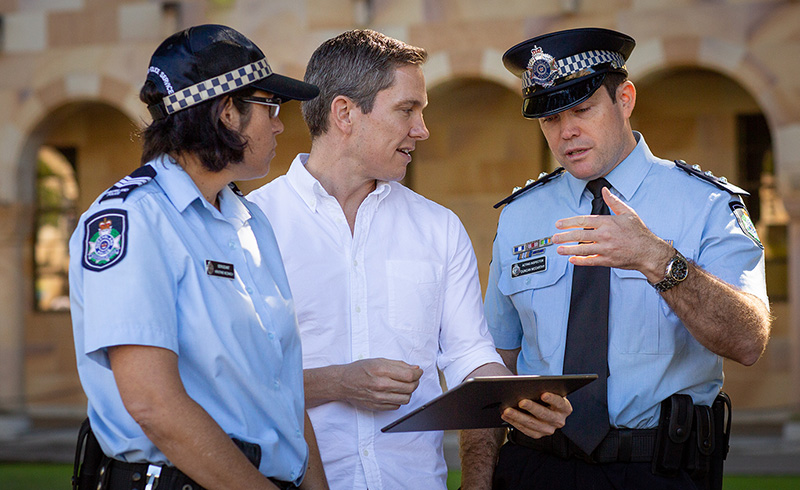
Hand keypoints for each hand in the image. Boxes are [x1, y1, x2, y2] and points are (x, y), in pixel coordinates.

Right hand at [340, 358, 422, 410]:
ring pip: (406, 399)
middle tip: (412, 378)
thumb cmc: (359, 370)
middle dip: (415, 382)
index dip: (418, 374)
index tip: (418, 372)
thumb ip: (398, 364)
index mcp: (381, 370)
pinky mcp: (377, 406)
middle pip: (410, 387)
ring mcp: (379, 397)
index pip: (409, 375)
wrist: (343, 383)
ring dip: (408, 392)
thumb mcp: (378, 361)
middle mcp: (380, 385)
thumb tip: (415, 368)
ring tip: (403, 386)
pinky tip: (394, 393)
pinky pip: (397, 406)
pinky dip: (399, 400)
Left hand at [500, 392, 571, 438]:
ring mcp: (549, 429)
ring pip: (533, 424)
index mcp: (565, 408)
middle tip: (521, 402)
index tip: (543, 394)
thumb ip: (542, 389)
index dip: (552, 399)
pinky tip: (506, 415)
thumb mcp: (548, 391)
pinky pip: (525, 430)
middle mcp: (559, 421)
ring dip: (518, 417)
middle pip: (545, 414)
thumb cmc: (546, 396)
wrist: (546, 408)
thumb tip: (528, 386)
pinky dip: (515, 422)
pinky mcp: (538, 434)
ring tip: (507, 410)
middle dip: (532, 408)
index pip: (559, 402)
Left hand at [552, 187, 672, 281]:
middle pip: (579, 235)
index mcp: (607, 222)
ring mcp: (606, 249)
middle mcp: (605, 235)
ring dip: (568, 249)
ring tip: (558, 249)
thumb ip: (614, 202)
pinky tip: (571, 259)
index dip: (569, 222)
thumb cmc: (639, 233)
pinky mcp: (608, 261)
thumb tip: (605, 190)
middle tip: (554, 237)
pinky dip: (580, 261)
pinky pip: (590, 261)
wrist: (649, 252)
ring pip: (582, 248)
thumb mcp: (628, 213)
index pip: (583, 221)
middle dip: (564, 236)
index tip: (559, 224)